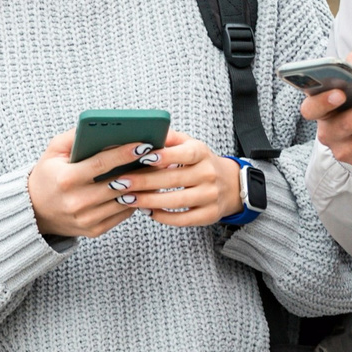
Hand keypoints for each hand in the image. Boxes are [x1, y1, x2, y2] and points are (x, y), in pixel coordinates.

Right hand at [30, 132, 158, 238]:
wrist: (35, 211)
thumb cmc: (48, 174)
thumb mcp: (53, 151)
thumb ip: (75, 136)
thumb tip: (102, 125)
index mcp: (66, 178)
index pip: (101, 164)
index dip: (124, 154)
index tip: (144, 144)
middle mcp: (76, 201)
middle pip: (118, 184)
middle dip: (141, 170)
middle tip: (160, 157)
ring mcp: (86, 219)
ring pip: (124, 200)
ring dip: (143, 186)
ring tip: (158, 171)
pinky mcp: (94, 230)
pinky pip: (122, 214)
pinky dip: (135, 200)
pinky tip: (144, 188)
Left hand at [105, 131, 245, 226]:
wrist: (231, 184)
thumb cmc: (200, 162)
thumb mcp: (189, 144)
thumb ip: (169, 138)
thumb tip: (146, 132)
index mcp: (202, 153)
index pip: (184, 154)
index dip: (164, 156)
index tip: (142, 157)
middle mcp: (208, 174)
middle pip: (174, 179)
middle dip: (144, 181)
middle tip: (120, 183)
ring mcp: (210, 196)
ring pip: (177, 201)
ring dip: (149, 201)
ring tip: (127, 199)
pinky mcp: (209, 215)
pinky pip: (183, 219)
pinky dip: (163, 217)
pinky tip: (146, 211)